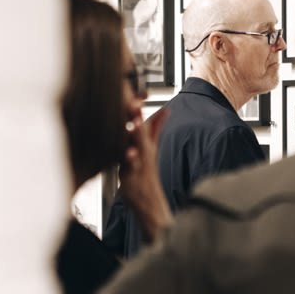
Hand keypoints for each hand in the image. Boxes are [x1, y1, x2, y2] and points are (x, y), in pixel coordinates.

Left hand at [118, 109, 171, 243]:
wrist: (150, 202)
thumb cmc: (146, 175)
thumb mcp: (152, 148)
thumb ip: (156, 129)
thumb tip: (165, 111)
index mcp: (146, 143)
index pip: (145, 121)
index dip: (139, 106)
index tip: (138, 91)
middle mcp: (144, 151)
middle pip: (142, 130)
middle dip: (138, 116)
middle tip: (136, 102)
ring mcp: (140, 163)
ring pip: (139, 147)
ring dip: (138, 135)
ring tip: (135, 124)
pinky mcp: (134, 176)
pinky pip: (133, 167)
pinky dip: (131, 160)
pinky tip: (130, 153)